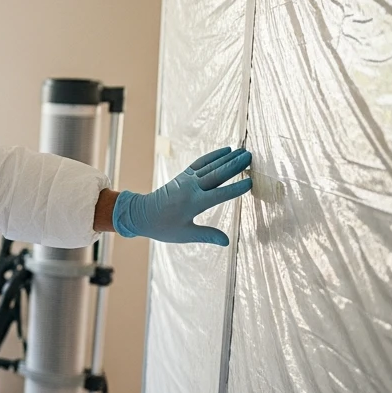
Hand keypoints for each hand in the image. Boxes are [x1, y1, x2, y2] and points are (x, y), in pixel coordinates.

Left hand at [111, 147, 251, 245]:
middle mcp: (191, 188)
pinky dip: (213, 156)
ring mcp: (187, 180)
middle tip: (250, 157)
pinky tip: (226, 150)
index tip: (250, 182)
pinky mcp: (183, 175)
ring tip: (244, 152)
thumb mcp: (185, 234)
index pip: (219, 195)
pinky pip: (201, 163)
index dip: (236, 189)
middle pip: (217, 175)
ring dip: (228, 158)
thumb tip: (227, 242)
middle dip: (234, 165)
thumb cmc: (163, 227)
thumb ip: (207, 236)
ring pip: (211, 166)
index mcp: (193, 203)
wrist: (141, 214)